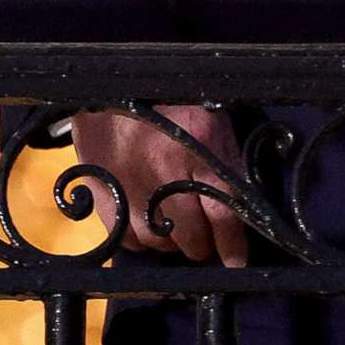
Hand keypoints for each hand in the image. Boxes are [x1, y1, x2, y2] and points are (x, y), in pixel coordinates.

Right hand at [70, 103, 250, 265]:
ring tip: (173, 225)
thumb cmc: (169, 97)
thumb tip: (241, 207)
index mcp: (200, 144)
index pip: (224, 214)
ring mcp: (130, 186)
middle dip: (202, 244)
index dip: (233, 247)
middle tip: (202, 235)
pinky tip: (146, 221)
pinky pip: (128, 239)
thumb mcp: (209, 116)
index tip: (237, 263)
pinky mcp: (103, 193)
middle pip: (193, 237)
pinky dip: (141, 238)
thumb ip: (225, 159)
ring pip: (160, 243)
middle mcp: (166, 170)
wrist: (108, 81)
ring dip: (171, 242)